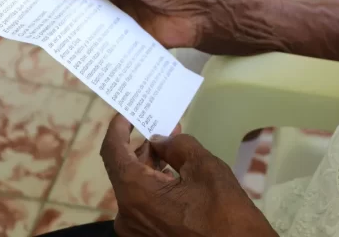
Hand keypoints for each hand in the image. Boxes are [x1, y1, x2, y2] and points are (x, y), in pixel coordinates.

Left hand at [101, 115, 276, 236]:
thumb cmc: (225, 213)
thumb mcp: (205, 167)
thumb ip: (178, 146)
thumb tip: (161, 141)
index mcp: (136, 194)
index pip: (113, 152)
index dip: (117, 128)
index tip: (126, 113)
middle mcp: (127, 215)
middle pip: (125, 171)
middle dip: (143, 147)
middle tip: (164, 127)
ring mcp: (136, 231)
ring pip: (135, 189)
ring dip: (150, 167)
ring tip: (173, 148)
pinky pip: (144, 205)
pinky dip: (154, 187)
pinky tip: (174, 175)